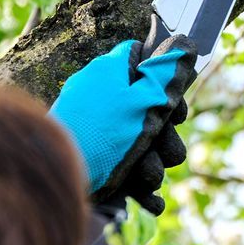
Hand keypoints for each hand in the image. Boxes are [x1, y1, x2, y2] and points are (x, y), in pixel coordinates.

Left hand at [48, 39, 194, 215]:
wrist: (57, 173)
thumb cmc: (102, 132)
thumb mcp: (143, 99)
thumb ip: (167, 73)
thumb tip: (186, 42)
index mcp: (108, 73)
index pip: (140, 58)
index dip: (163, 77)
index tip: (175, 99)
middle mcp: (99, 96)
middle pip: (145, 106)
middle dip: (165, 134)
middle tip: (168, 148)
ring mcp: (93, 128)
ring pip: (137, 140)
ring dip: (151, 163)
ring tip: (147, 177)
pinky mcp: (90, 158)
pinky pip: (121, 166)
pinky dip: (137, 183)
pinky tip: (151, 202)